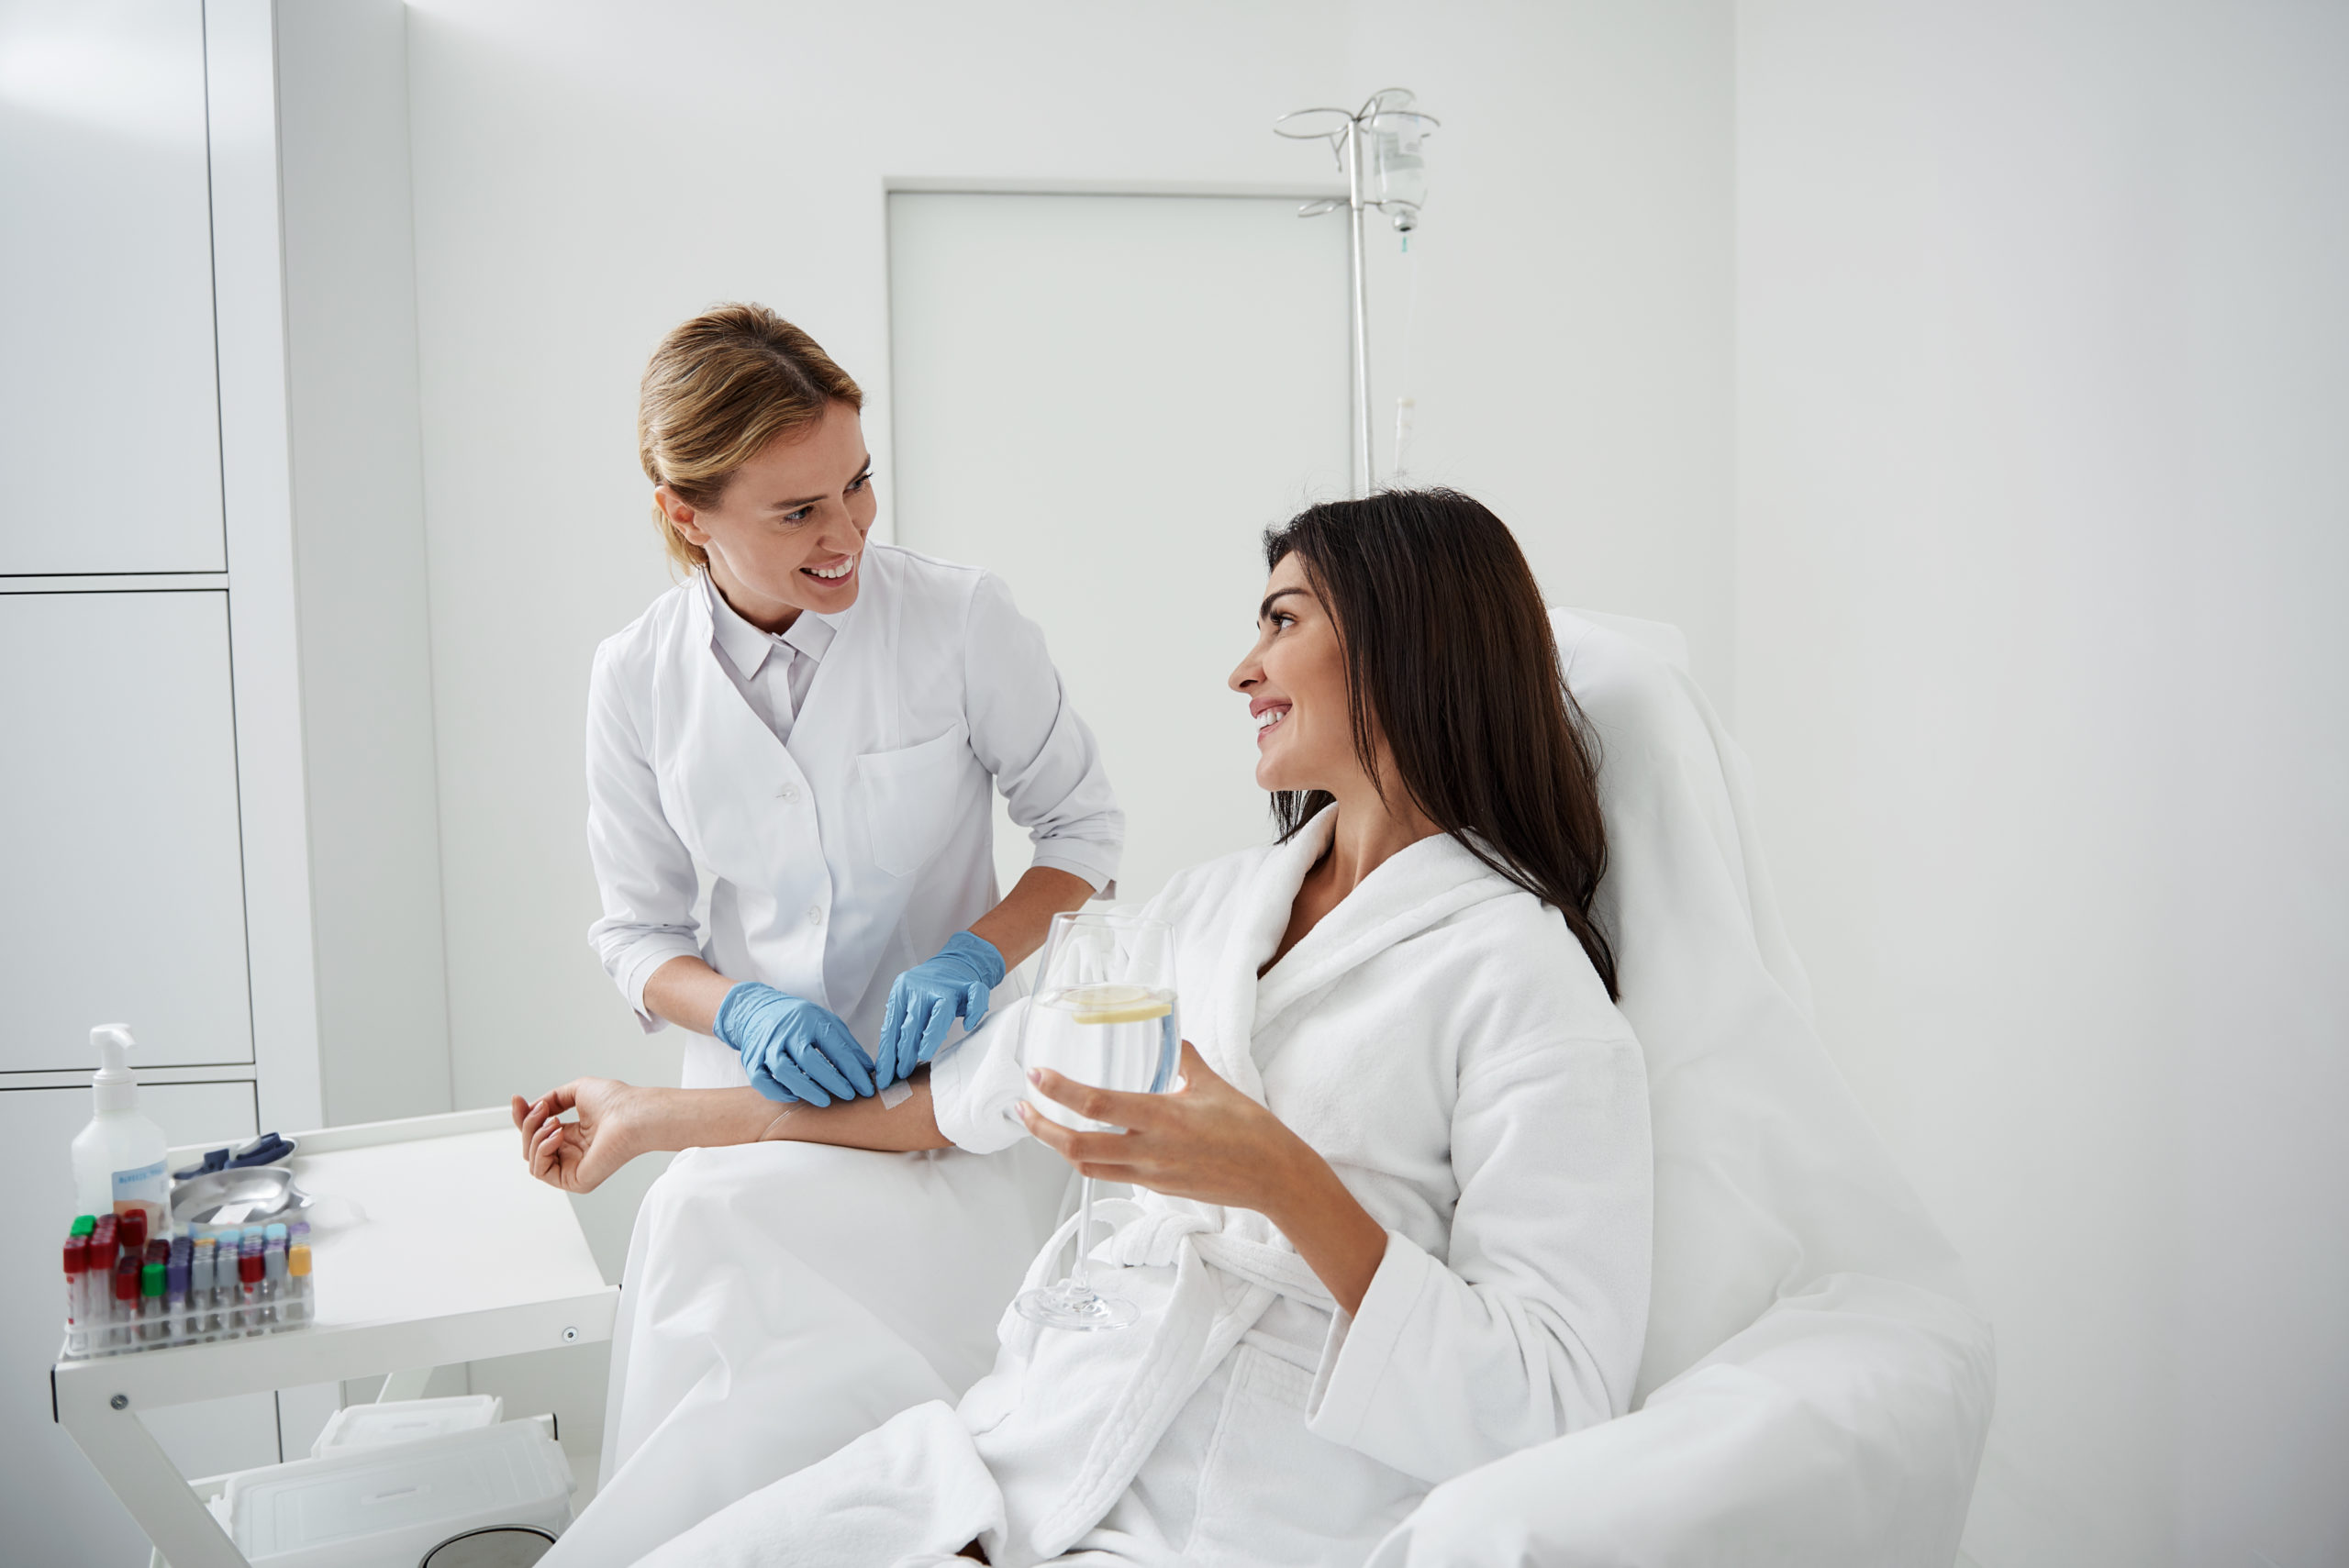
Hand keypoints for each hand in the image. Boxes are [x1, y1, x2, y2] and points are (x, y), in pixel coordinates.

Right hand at [511, 1078, 642, 1193]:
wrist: (633, 1114)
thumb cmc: (616, 1102)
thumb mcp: (577, 1091)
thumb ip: (552, 1099)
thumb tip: (533, 1108)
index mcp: (573, 1135)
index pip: (537, 1132)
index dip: (523, 1117)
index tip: (517, 1099)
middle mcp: (571, 1152)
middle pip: (530, 1145)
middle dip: (528, 1125)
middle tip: (541, 1110)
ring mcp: (572, 1168)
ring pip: (532, 1158)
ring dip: (535, 1136)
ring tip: (554, 1122)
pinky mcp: (574, 1181)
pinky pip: (541, 1171)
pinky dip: (542, 1150)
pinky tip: (558, 1135)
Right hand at [715, 982, 876, 1104]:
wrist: (756, 1009)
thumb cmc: (798, 1020)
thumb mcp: (826, 1022)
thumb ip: (847, 1045)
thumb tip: (868, 1070)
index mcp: (810, 1020)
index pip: (835, 1047)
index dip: (852, 1070)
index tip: (865, 1088)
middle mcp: (787, 1031)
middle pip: (809, 1059)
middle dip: (831, 1080)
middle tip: (849, 1096)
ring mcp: (767, 1045)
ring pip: (783, 1070)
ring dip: (805, 1088)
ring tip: (824, 1101)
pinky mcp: (751, 1058)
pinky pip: (760, 1079)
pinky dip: (776, 1091)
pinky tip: (793, 1097)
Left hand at [876, 931, 1005, 1086]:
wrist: (955, 963)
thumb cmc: (928, 992)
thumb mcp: (907, 1003)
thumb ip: (900, 1025)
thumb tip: (888, 1064)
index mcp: (902, 990)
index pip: (892, 1027)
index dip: (888, 1054)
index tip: (885, 1076)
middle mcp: (923, 986)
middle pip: (913, 1021)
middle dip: (905, 1050)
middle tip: (902, 1073)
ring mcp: (949, 985)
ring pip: (941, 1010)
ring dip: (931, 1034)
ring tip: (924, 1054)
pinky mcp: (971, 984)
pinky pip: (975, 997)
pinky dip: (973, 1011)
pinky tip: (967, 1026)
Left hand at [1016, 1040, 1309, 1209]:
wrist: (1274, 1177)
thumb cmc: (1250, 1130)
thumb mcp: (1214, 1084)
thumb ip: (1184, 1059)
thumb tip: (1168, 1036)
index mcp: (1162, 1118)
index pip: (1097, 1105)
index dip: (1060, 1092)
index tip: (1037, 1076)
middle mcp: (1149, 1151)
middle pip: (1077, 1148)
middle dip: (1042, 1129)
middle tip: (1022, 1108)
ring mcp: (1151, 1175)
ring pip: (1088, 1167)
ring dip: (1059, 1147)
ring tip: (1043, 1126)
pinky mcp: (1157, 1189)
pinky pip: (1112, 1174)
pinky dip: (1090, 1158)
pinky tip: (1086, 1141)